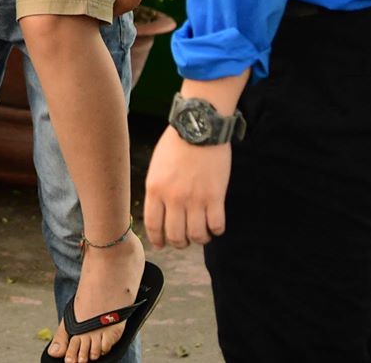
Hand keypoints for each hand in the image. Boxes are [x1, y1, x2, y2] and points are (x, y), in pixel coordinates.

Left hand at [143, 123, 230, 248]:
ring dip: (199, 239)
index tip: (161, 244)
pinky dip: (216, 230)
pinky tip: (215, 225)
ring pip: (197, 236)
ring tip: (202, 234)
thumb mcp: (157, 166)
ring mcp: (195, 199)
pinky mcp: (215, 196)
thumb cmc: (176, 143)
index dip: (158, 239)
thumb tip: (159, 211)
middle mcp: (174, 198)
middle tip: (184, 240)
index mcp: (155, 190)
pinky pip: (216, 226)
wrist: (199, 126)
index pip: (154, 225)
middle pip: (176, 236)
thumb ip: (157, 190)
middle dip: (180, 243)